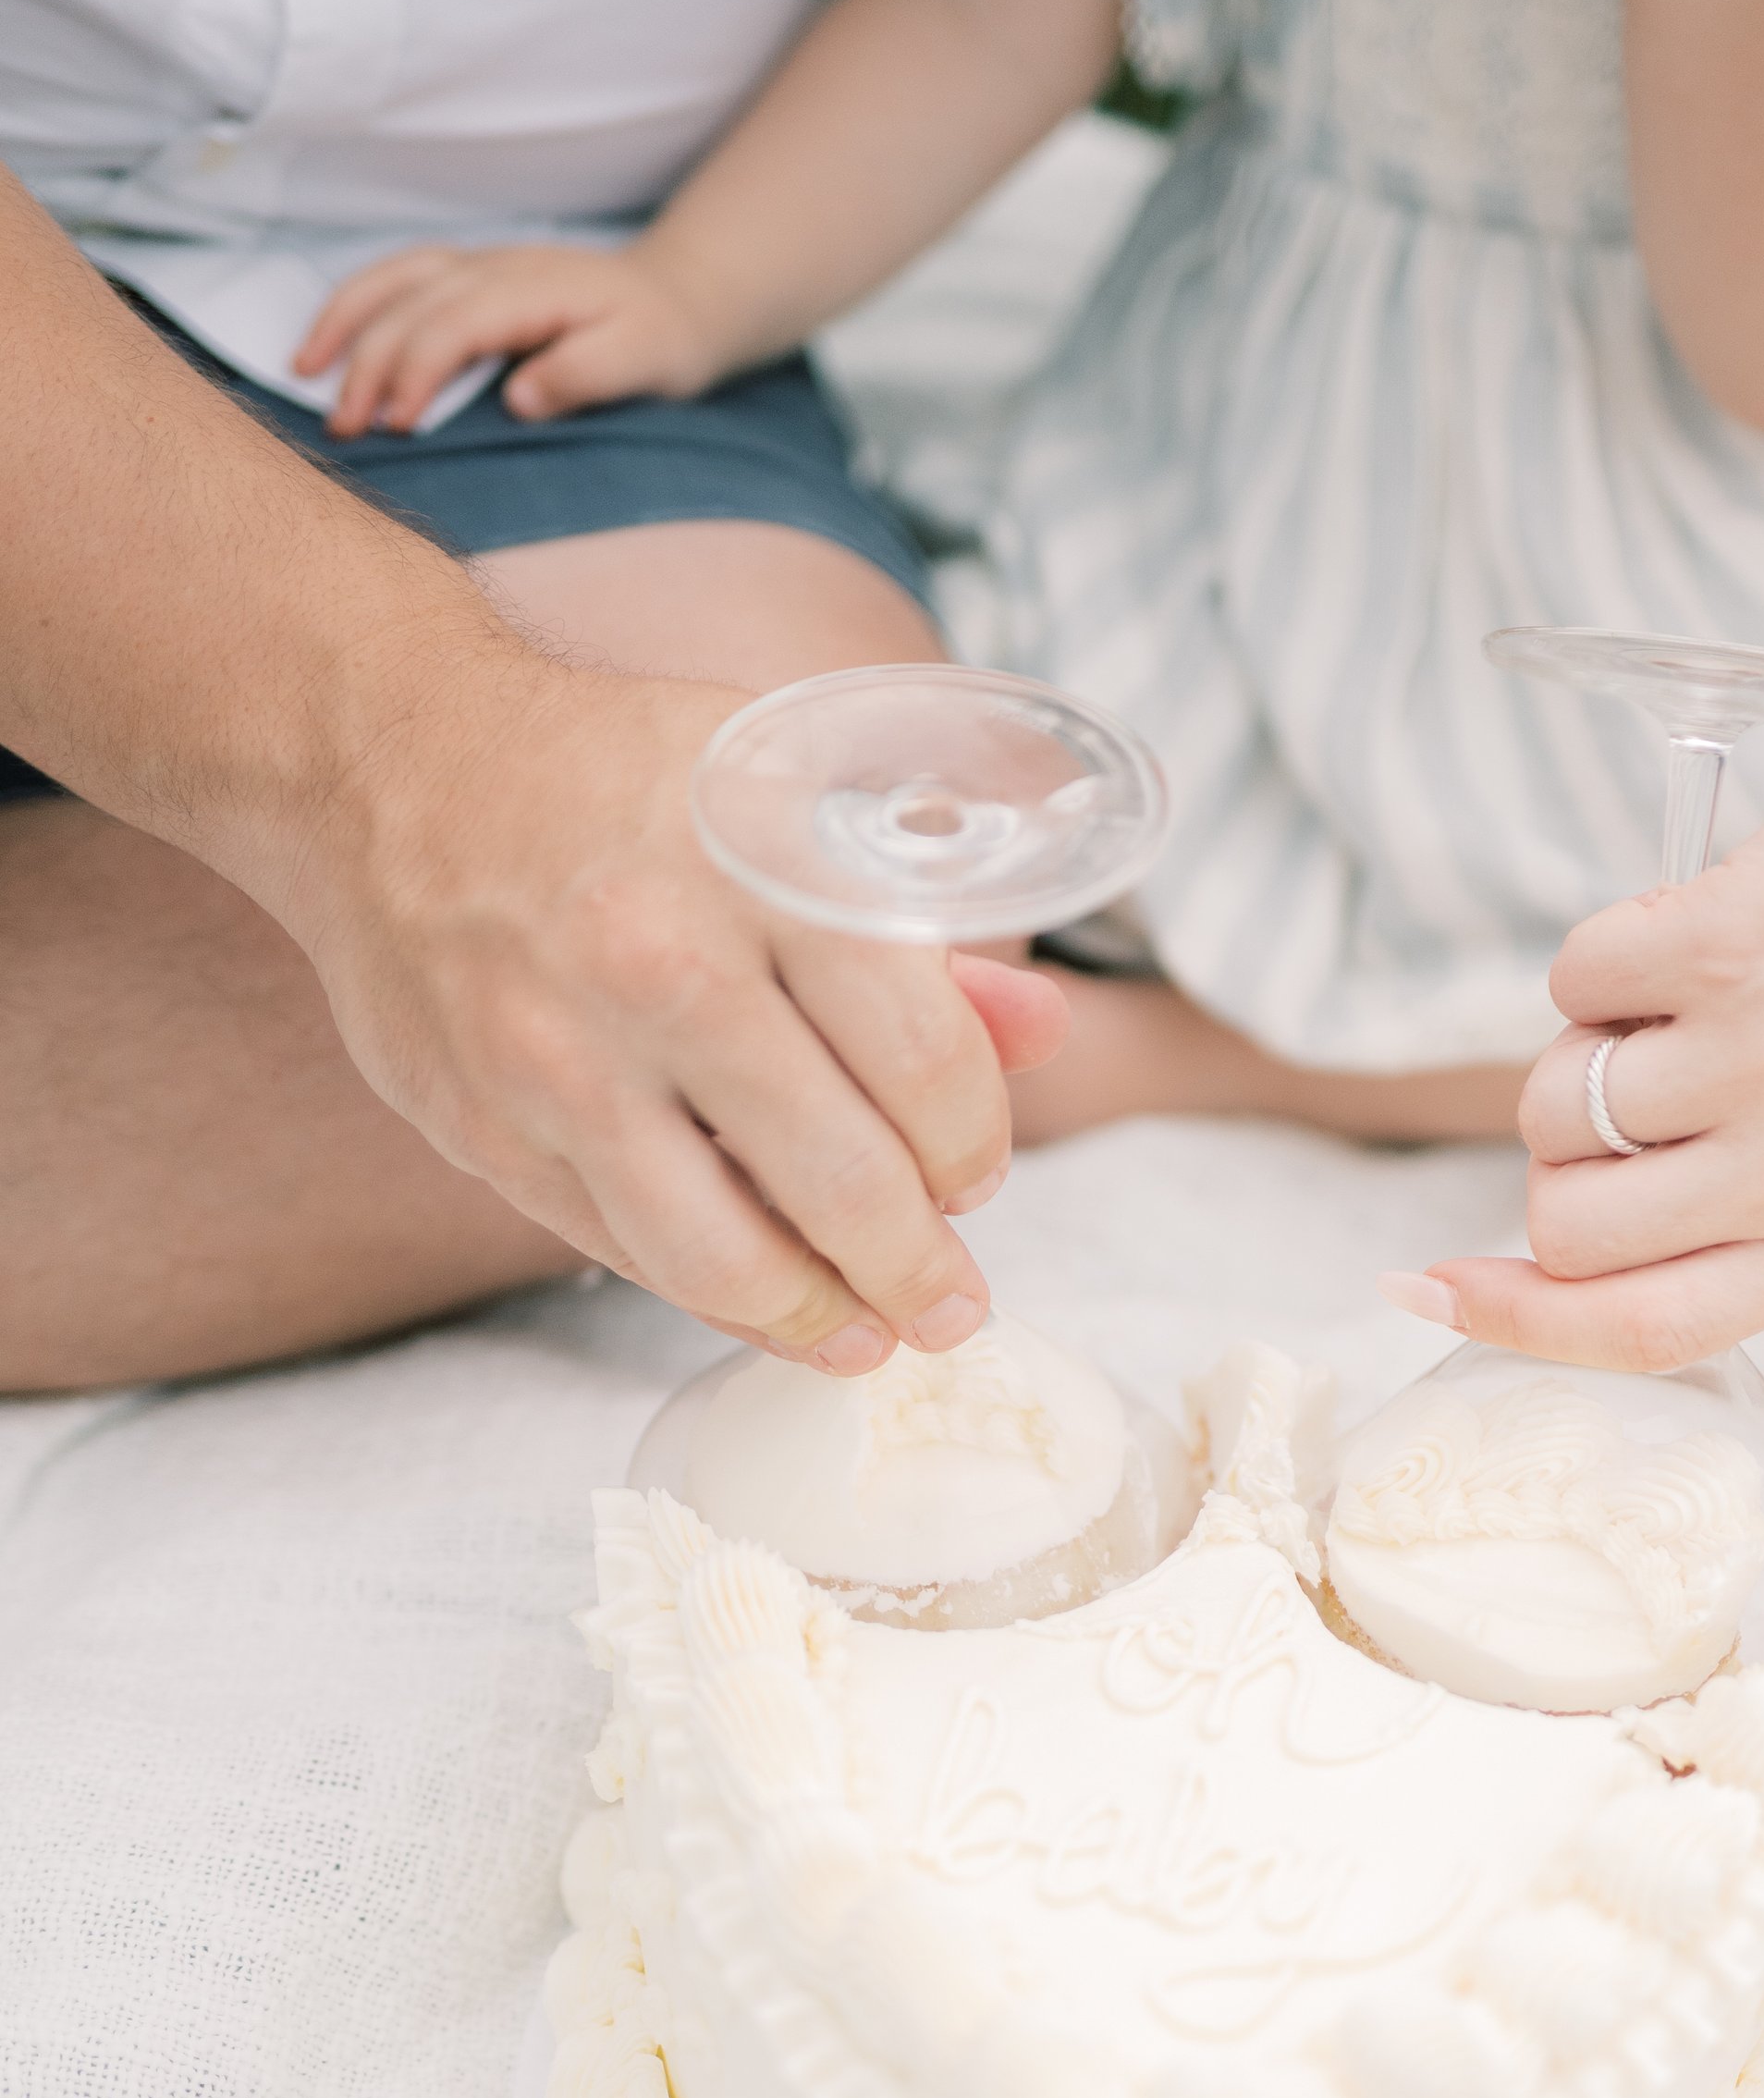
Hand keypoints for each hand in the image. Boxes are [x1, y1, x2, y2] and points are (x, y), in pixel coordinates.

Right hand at [278, 655, 1068, 1369]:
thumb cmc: (617, 779)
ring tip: (870, 1338)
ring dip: (823, 1322)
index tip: (974, 1175)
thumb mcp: (785, 798)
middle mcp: (663, 962)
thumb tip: (1042, 1032)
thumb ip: (918, 925)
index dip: (974, 1145)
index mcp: (766, 863)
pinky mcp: (490, 1125)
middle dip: (919, 1269)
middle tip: (952, 1305)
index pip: (925, 1061)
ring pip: (728, 1256)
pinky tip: (768, 1306)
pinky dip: (713, 1299)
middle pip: (844, 1179)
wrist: (386, 759)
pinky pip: (627, 1254)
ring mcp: (562, 1056)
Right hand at [294, 241, 728, 437]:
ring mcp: (476, 267)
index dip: (418, 370)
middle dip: (367, 363)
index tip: (397, 425)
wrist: (677, 297)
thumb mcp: (644, 361)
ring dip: (343, 323)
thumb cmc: (660, 338)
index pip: (454, 323)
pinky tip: (329, 347)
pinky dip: (356, 308)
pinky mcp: (467, 278)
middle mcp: (494, 268)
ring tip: (303, 375)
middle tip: (343, 429)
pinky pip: (397, 281)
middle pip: (409, 304)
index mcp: (532, 290)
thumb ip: (584, 375)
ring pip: (391, 281)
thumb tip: (519, 398)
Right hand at [1401, 630, 1763, 1369]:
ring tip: (1701, 991)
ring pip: (1552, 1103)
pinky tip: (1722, 916)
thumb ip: (1759, 1203)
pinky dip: (1616, 947)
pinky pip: (1574, 979)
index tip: (1429, 1290)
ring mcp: (1760, 1065)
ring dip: (1588, 1044)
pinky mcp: (1722, 952)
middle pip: (1566, 1226)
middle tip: (1643, 1083)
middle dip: (1561, 1160)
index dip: (1515, 1325)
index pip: (1644, 1333)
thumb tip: (1560, 1223)